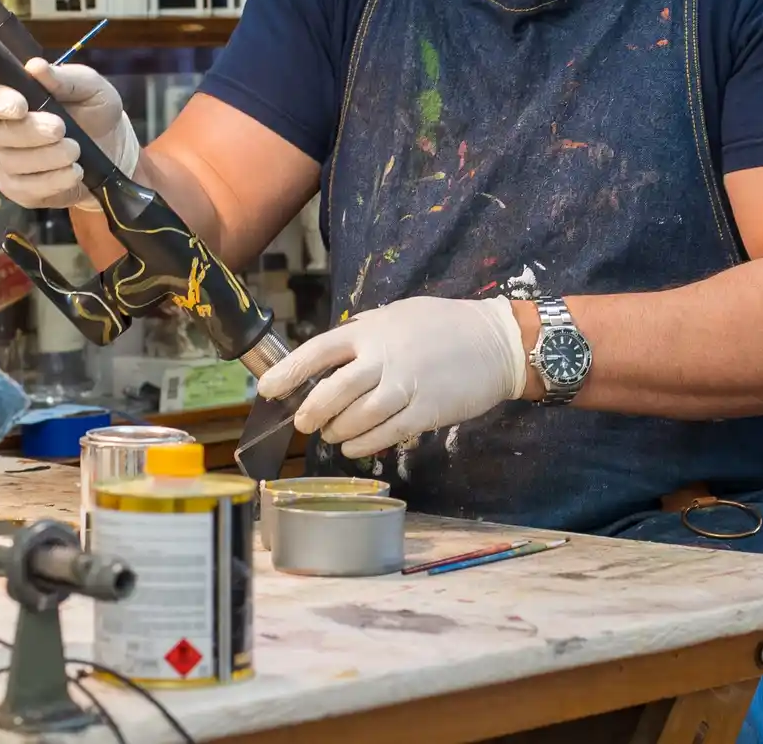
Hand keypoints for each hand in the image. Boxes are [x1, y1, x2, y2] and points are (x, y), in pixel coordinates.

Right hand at [0, 59, 138, 210]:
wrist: (112, 149)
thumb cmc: (95, 111)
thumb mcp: (91, 88)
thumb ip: (65, 78)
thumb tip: (36, 67)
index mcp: (10, 96)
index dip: (0, 103)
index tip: (22, 106)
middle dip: (31, 132)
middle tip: (61, 129)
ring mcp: (5, 162)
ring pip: (13, 163)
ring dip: (49, 157)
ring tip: (75, 149)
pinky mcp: (19, 189)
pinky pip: (28, 189)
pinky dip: (55, 181)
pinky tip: (74, 171)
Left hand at [256, 296, 527, 457]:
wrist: (496, 342)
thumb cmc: (443, 325)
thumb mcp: (398, 316)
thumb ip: (364, 336)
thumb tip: (328, 359)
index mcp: (371, 330)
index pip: (319, 351)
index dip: (288, 372)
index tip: (266, 389)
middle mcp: (383, 358)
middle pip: (333, 391)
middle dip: (311, 412)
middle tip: (303, 422)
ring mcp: (405, 386)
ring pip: (356, 419)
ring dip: (337, 432)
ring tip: (331, 435)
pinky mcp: (424, 412)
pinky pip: (383, 435)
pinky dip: (362, 445)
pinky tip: (353, 446)